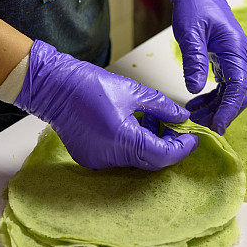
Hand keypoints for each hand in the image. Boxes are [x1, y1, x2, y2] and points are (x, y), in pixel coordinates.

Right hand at [12, 40, 197, 169]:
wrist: (54, 88)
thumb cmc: (89, 86)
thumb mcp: (132, 92)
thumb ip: (161, 106)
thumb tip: (182, 117)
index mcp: (122, 140)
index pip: (162, 155)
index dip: (181, 149)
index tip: (192, 138)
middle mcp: (109, 157)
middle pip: (150, 161)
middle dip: (166, 145)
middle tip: (174, 127)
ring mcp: (98, 160)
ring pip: (135, 160)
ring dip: (148, 143)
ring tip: (150, 118)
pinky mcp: (89, 158)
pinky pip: (119, 157)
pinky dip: (131, 144)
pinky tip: (132, 124)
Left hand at [165, 0, 246, 133]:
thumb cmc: (195, 6)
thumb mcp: (190, 32)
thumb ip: (194, 60)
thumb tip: (196, 89)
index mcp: (236, 49)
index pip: (238, 88)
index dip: (228, 110)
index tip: (217, 128)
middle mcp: (241, 56)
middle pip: (239, 94)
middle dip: (222, 113)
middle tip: (200, 125)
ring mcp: (235, 59)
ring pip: (232, 93)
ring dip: (216, 108)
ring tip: (194, 116)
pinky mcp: (227, 61)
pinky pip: (225, 86)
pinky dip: (213, 98)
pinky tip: (196, 104)